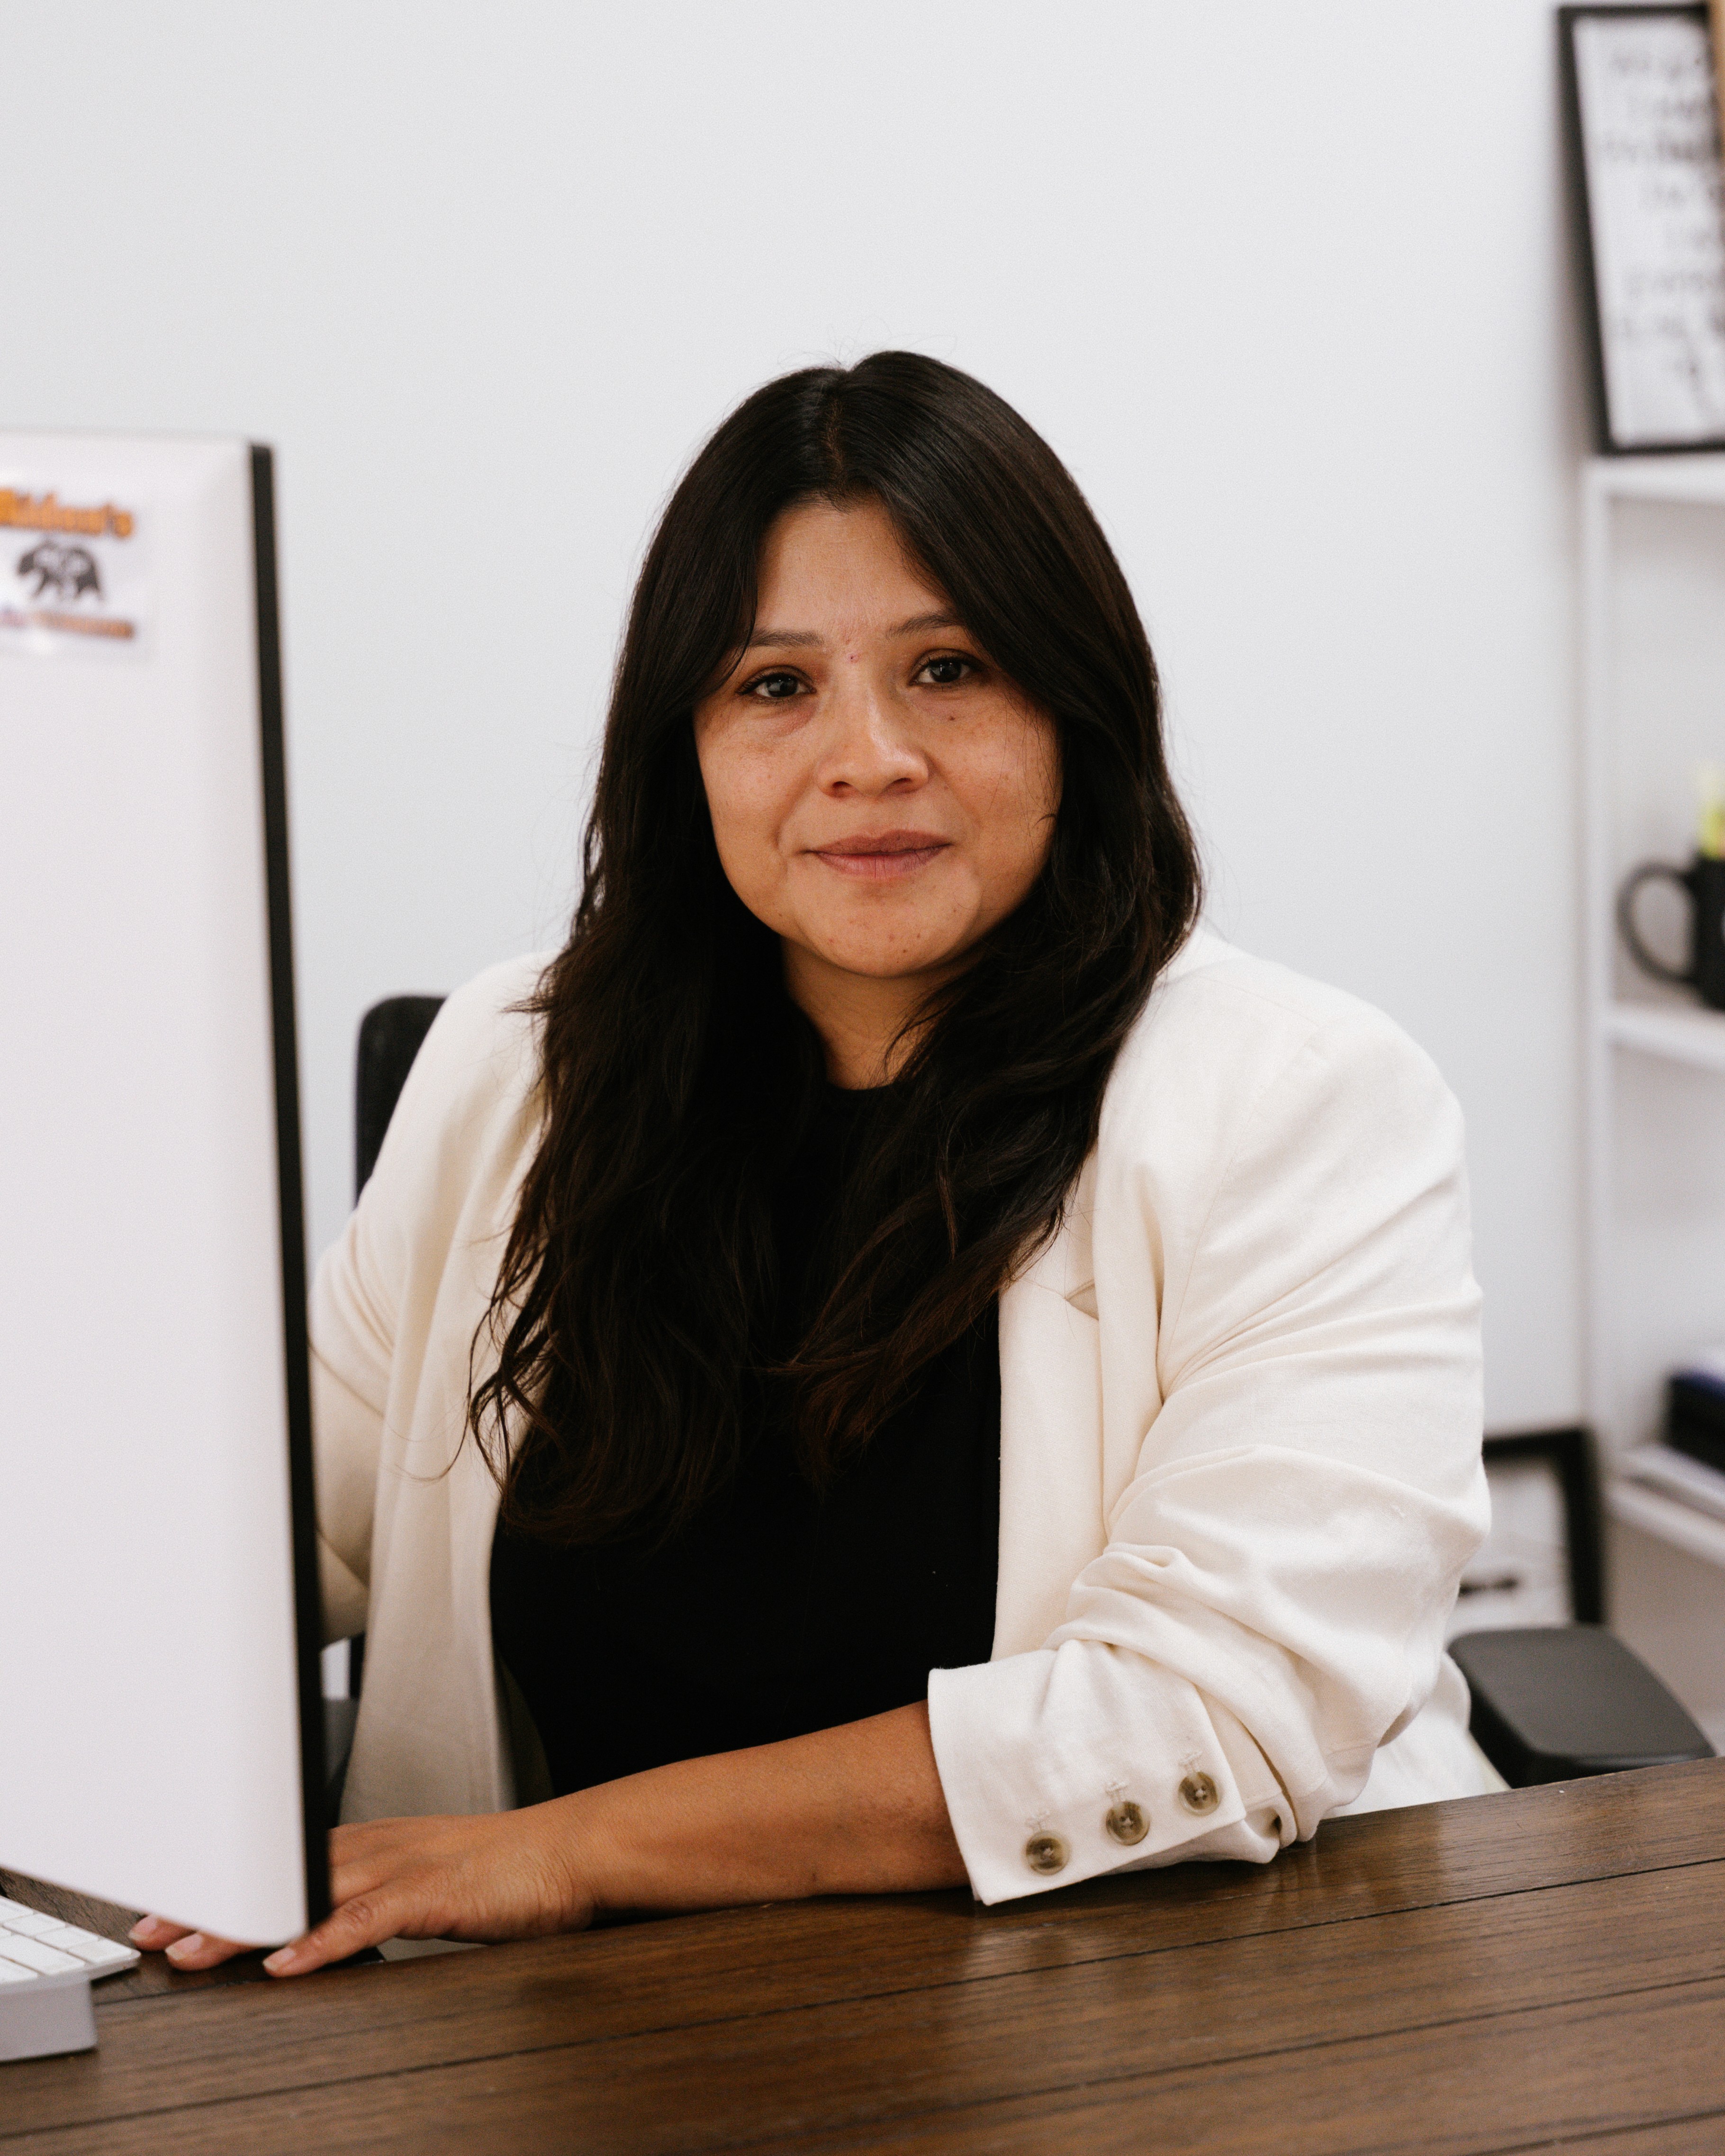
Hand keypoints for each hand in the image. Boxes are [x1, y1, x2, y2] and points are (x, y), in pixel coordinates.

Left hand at [129, 1800, 595, 1976]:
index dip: (227, 1886)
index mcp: (379, 1845)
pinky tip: (287, 1963)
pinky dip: (322, 1940)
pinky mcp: (434, 1893)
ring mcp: (406, 1867)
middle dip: (213, 1903)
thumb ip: (378, 1901)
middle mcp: (382, 1848)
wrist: (573, 1851)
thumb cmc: (510, 1873)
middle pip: (281, 1874)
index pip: (285, 1862)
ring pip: (309, 1892)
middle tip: (152, 1930)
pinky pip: (367, 1919)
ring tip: (193, 1950)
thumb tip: (329, 1933)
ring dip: (248, 1923)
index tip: (173, 1910)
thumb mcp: (429, 1884)